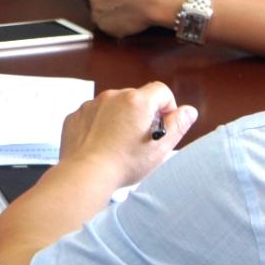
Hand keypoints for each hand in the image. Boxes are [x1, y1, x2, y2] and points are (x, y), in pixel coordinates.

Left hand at [57, 83, 197, 189]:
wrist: (85, 174)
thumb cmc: (126, 163)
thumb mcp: (159, 148)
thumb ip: (177, 125)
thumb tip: (189, 111)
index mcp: (136, 101)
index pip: (161, 91)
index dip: (167, 107)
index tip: (163, 126)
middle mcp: (112, 96)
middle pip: (137, 98)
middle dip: (142, 114)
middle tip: (141, 140)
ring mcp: (91, 104)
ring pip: (114, 106)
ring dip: (120, 118)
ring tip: (119, 144)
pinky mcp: (75, 115)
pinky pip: (94, 114)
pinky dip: (99, 124)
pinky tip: (100, 144)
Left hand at [87, 0, 189, 35]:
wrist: (158, 0)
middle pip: (98, 6)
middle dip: (111, 8)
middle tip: (127, 7)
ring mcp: (98, 16)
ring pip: (104, 20)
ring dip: (115, 20)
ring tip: (132, 15)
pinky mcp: (108, 30)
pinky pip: (113, 31)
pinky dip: (122, 29)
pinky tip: (133, 23)